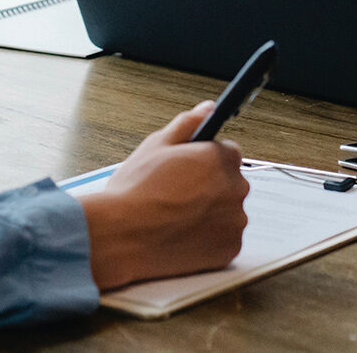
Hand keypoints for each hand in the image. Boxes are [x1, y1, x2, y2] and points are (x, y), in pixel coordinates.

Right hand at [78, 100, 249, 290]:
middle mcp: (236, 187)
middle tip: (177, 195)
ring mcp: (235, 220)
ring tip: (177, 217)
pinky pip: (225, 238)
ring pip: (228, 211)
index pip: (227, 152)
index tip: (188, 171)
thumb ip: (187, 124)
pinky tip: (183, 235)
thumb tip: (207, 108)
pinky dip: (210, 238)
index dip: (205, 160)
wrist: (121, 237)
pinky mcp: (230, 249)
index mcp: (221, 157)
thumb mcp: (155, 145)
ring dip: (211, 213)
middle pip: (230, 182)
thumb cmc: (134, 192)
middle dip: (210, 186)